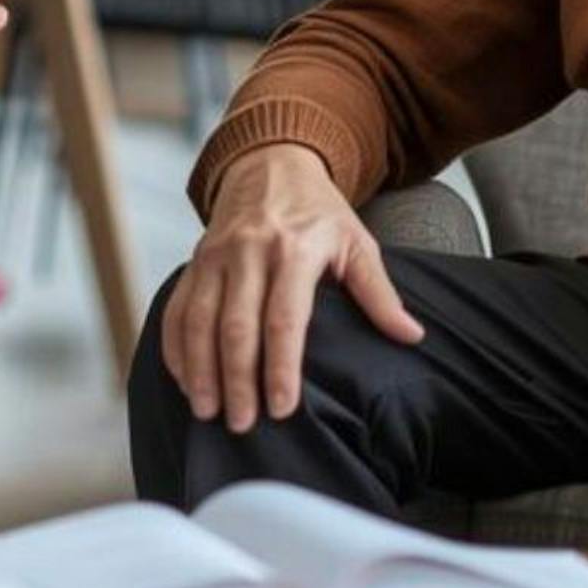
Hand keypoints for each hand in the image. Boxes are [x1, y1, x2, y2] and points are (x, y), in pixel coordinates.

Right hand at [157, 147, 421, 433]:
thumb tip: (411, 337)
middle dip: (236, 380)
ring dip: (200, 370)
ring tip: (207, 412)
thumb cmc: (319, 212)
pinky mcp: (195, 262)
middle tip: (242, 424)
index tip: (281, 408)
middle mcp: (249, 251)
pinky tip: (185, 381)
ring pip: (198, 320)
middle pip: (236, 326)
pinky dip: (176, 348)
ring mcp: (216, 256)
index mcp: (295, 249)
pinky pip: (176, 309)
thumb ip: (379, 293)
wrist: (270, 163)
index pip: (284, 318)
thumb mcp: (357, 242)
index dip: (281, 366)